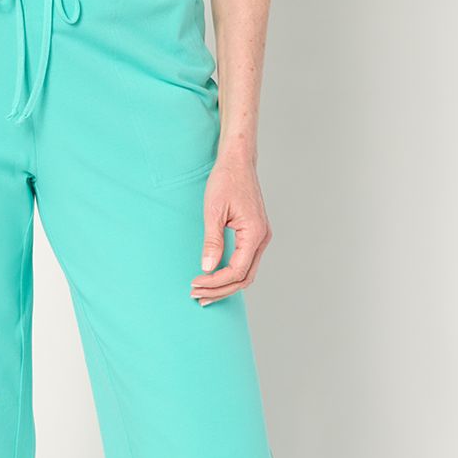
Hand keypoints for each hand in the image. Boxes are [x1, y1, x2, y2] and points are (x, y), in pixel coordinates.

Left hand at [189, 150, 270, 303]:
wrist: (238, 161)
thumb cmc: (226, 180)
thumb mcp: (213, 211)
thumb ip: (212, 241)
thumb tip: (207, 268)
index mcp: (255, 234)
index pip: (236, 271)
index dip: (215, 282)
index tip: (195, 284)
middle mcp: (262, 238)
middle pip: (244, 278)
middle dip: (220, 290)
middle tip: (197, 296)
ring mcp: (261, 237)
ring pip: (247, 273)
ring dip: (226, 285)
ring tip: (204, 292)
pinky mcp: (255, 234)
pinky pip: (246, 262)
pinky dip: (231, 274)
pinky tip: (215, 277)